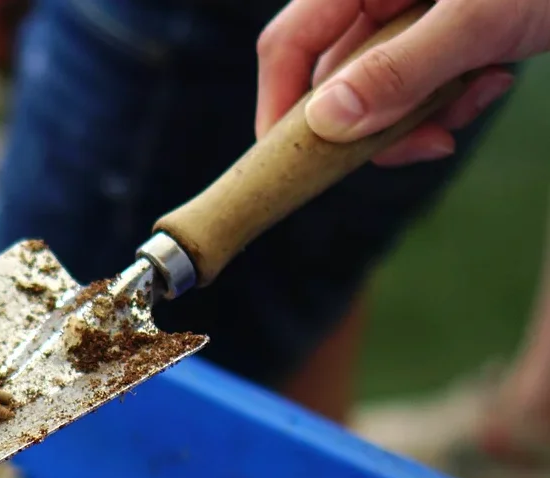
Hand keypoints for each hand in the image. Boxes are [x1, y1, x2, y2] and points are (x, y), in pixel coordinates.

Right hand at [255, 0, 547, 165]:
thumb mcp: (481, 16)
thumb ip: (400, 69)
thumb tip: (325, 123)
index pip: (291, 45)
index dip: (280, 105)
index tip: (295, 162)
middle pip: (339, 76)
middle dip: (378, 121)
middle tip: (424, 144)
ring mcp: (420, 11)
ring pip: (386, 88)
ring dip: (425, 114)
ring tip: (477, 98)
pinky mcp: (455, 29)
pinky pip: (428, 81)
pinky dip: (457, 96)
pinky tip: (497, 79)